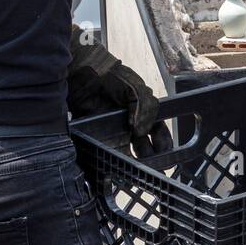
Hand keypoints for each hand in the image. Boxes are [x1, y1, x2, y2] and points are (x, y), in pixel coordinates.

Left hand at [67, 26, 173, 158]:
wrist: (80, 73)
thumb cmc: (109, 76)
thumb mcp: (135, 88)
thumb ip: (145, 107)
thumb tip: (142, 131)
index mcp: (144, 111)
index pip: (158, 131)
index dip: (163, 143)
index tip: (165, 154)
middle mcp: (130, 122)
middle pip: (144, 146)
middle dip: (150, 158)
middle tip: (150, 168)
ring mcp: (113, 130)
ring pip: (127, 150)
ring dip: (131, 162)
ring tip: (133, 171)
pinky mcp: (96, 135)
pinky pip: (106, 150)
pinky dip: (110, 159)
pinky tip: (114, 165)